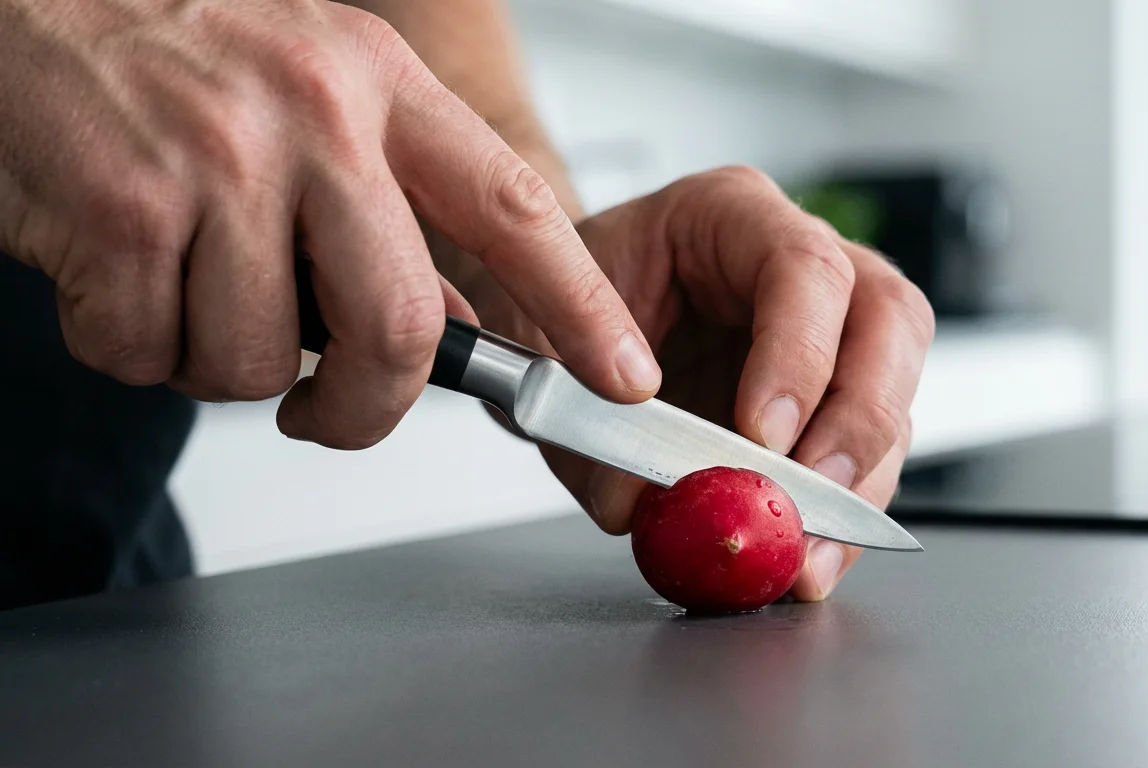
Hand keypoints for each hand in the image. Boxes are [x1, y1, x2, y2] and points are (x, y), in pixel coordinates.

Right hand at [0, 0, 657, 447]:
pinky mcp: (122, 208)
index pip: (514, 208)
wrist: (18, 7)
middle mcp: (312, 114)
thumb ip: (396, 211)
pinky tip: (116, 273)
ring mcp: (217, 159)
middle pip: (402, 325)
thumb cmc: (177, 65)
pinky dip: (131, 346)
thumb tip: (463, 333)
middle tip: (332, 411)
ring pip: (263, 360)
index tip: (620, 377)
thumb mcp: (316, 101)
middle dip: (367, 406)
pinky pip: (153, 354)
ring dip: (220, 361)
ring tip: (186, 282)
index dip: (581, 307)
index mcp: (377, 86)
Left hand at [453, 167, 933, 600]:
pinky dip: (841, 514)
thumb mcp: (547, 347)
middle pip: (889, 322)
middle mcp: (800, 261)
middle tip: (810, 496)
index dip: (797, 353)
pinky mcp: (833, 397)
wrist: (563, 313)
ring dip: (860, 484)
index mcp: (730, 214)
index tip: (762, 433)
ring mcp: (832, 327)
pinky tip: (807, 555)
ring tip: (807, 554)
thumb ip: (585, 425)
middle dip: (859, 421)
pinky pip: (868, 452)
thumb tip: (636, 505)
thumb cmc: (562, 299)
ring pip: (896, 393)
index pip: (803, 267)